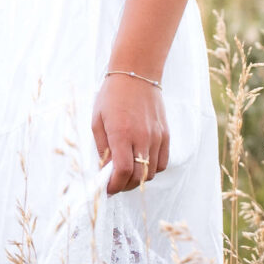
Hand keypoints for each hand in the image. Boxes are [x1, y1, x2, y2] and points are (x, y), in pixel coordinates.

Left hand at [93, 73, 170, 194]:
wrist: (137, 73)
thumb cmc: (112, 96)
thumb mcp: (97, 120)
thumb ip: (102, 148)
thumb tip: (105, 171)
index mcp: (122, 133)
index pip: (123, 171)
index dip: (114, 186)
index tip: (107, 189)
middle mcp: (142, 137)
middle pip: (138, 177)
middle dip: (124, 186)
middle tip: (115, 184)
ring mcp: (157, 136)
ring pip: (151, 172)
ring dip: (138, 179)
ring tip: (127, 174)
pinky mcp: (165, 134)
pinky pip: (162, 162)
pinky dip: (151, 169)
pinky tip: (141, 164)